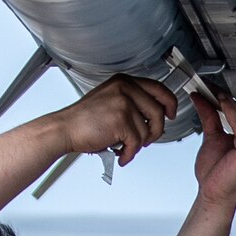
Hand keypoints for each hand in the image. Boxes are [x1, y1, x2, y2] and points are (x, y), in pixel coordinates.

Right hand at [48, 75, 178, 166]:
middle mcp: (125, 88)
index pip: (158, 89)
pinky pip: (137, 142)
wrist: (64, 129)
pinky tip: (121, 153)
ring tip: (126, 146)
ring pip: (148, 130)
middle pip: (158, 112)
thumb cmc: (84, 120)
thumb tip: (155, 114)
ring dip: (139, 144)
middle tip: (146, 139)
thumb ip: (132, 101)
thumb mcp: (110, 99)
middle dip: (155, 131)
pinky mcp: (121, 120)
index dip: (169, 103)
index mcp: (124, 81)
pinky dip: (130, 153)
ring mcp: (123, 103)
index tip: (171, 113)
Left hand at [191, 92, 235, 207]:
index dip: (227, 96)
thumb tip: (201, 98)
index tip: (210, 87)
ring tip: (209, 92)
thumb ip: (209, 117)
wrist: (214, 193)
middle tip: (206, 86)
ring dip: (226, 102)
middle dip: (224, 96)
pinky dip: (230, 111)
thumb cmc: (215, 172)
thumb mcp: (211, 137)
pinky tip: (220, 102)